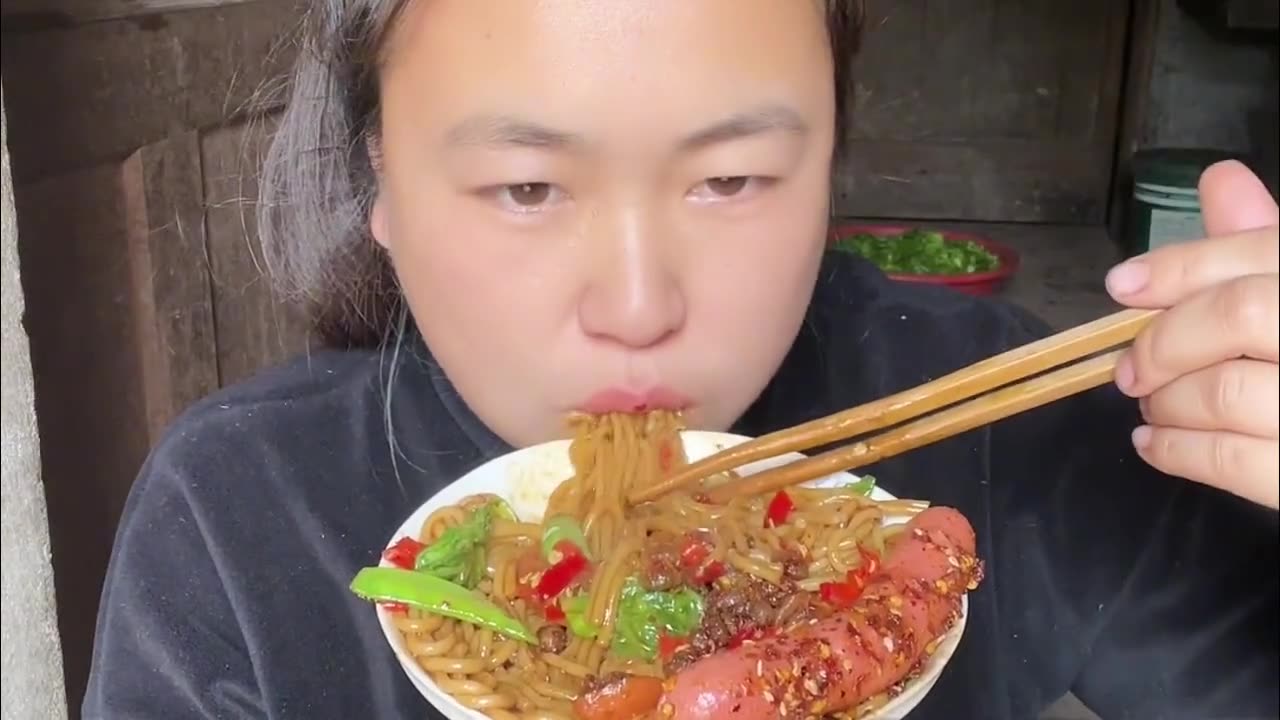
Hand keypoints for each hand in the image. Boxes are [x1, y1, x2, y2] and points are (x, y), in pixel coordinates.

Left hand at [1106, 160, 1277, 507]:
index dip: (1183, 266)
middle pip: (1239, 315)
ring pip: (1226, 391)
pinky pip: (1234, 460)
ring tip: (1151, 403)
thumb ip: (1267, 244)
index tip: (1122, 285)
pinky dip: (1177, 450)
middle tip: (1130, 367)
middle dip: (1166, 339)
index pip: (1263, 253)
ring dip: (1167, 399)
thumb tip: (1220, 180)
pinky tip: (1153, 443)